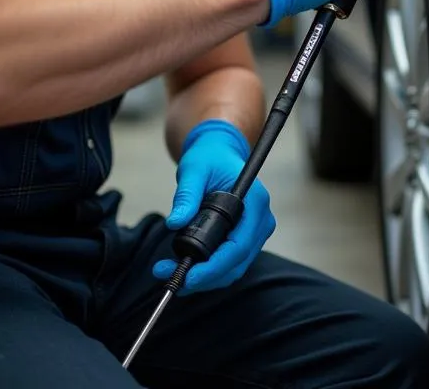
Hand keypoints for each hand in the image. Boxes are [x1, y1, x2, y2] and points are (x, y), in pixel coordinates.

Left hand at [152, 120, 275, 294]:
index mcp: (255, 202)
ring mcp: (255, 232)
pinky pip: (227, 261)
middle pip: (236, 263)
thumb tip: (174, 223)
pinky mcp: (244, 238)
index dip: (214, 267)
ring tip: (167, 272)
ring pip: (231, 268)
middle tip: (169, 277)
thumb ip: (186, 195)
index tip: (189, 277)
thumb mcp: (194, 170)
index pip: (238, 246)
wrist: (218, 151)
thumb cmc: (209, 157)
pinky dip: (206, 269)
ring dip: (202, 277)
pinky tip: (181, 267)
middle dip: (203, 277)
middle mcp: (261, 220)